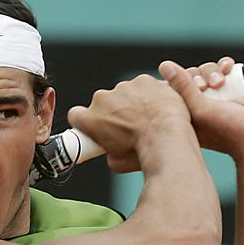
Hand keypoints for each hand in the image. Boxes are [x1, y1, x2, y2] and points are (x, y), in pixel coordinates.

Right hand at [67, 73, 191, 172]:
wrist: (167, 138)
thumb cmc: (143, 152)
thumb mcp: (117, 163)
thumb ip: (108, 152)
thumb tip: (113, 151)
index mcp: (90, 119)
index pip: (76, 115)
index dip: (84, 121)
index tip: (94, 125)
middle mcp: (103, 99)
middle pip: (104, 103)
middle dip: (114, 112)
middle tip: (130, 126)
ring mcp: (124, 88)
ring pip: (125, 93)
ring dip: (133, 103)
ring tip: (149, 119)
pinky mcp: (144, 81)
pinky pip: (144, 86)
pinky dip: (151, 95)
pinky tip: (160, 108)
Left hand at [164, 58, 243, 159]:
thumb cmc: (229, 130)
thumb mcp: (200, 109)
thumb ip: (182, 87)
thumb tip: (164, 65)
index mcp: (189, 113)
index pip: (177, 88)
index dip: (183, 81)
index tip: (197, 89)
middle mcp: (205, 103)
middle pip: (194, 76)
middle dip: (201, 76)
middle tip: (209, 86)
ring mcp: (222, 94)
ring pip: (210, 70)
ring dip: (213, 70)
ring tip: (221, 81)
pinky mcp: (239, 85)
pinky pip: (228, 68)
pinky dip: (225, 64)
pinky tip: (228, 68)